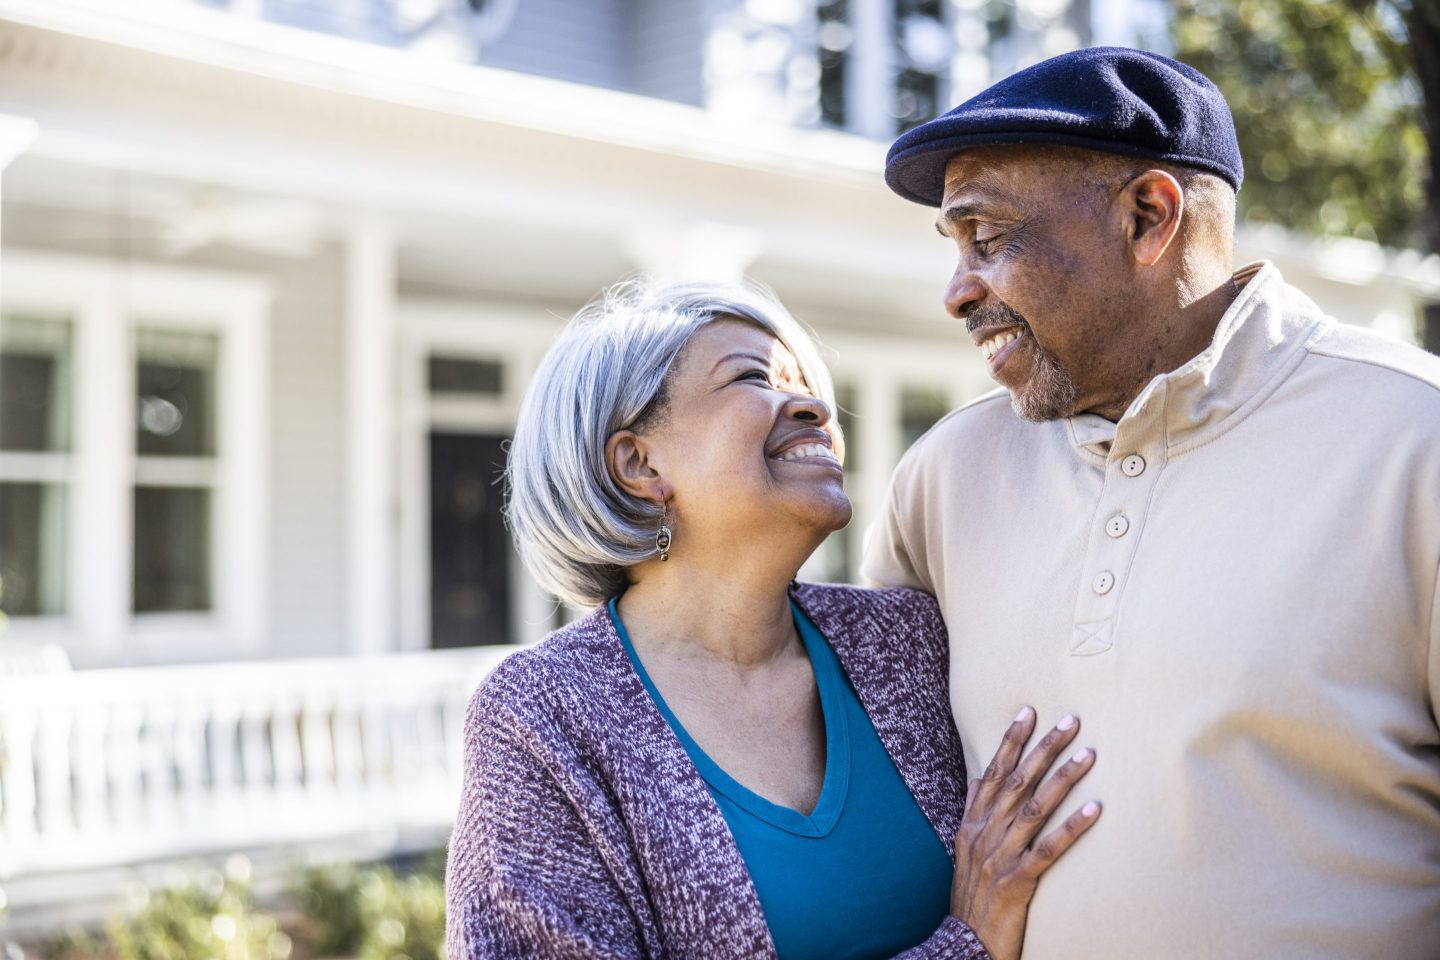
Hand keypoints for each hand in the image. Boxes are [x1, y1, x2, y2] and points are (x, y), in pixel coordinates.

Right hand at [948, 707, 1100, 959]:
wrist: (964, 943)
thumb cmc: (970, 895)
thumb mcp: (964, 849)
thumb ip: (972, 811)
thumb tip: (978, 778)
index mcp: (973, 823)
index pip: (994, 771)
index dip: (1011, 740)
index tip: (1029, 712)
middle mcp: (985, 833)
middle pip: (1018, 781)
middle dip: (1044, 748)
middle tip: (1071, 721)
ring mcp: (1001, 855)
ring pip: (1035, 809)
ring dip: (1063, 779)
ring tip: (1088, 756)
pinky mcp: (1019, 880)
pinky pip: (1050, 849)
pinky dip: (1072, 827)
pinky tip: (1095, 810)